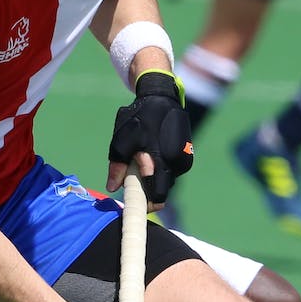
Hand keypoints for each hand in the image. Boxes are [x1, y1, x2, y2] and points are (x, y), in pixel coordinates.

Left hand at [107, 70, 193, 202]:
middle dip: (150, 188)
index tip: (138, 204)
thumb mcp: (121, 139)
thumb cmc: (138, 118)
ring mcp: (184, 159)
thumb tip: (113, 188)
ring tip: (145, 158)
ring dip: (156, 176)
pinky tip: (155, 154)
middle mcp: (176, 161)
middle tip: (136, 176)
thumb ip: (118, 165)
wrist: (161, 97)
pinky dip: (164, 167)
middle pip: (163, 189)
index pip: (159, 195)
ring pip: (168, 179)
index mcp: (160, 159)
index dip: (147, 203)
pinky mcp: (188, 155)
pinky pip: (174, 170)